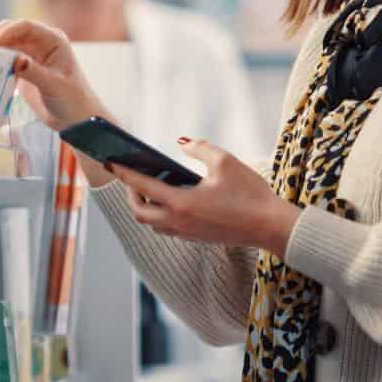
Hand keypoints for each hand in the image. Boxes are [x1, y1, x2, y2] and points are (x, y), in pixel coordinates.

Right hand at [0, 18, 108, 130]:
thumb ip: (34, 71)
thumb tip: (15, 59)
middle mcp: (42, 43)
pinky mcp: (23, 69)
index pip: (27, 27)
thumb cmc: (72, 100)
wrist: (74, 119)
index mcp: (54, 40)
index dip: (9, 30)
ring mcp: (32, 55)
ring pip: (8, 45)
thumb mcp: (54, 85)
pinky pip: (6, 59)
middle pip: (14, 32)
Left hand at [107, 139, 303, 258]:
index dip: (124, 172)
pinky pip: (167, 227)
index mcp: (181, 204)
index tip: (111, 161)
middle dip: (130, 192)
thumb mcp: (226, 161)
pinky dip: (161, 212)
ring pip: (152, 222)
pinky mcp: (196, 238)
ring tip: (151, 184)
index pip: (142, 186)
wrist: (270, 227)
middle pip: (139, 211)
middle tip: (131, 174)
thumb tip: (182, 143)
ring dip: (145, 205)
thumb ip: (199, 148)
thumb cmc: (250, 193)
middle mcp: (179, 222)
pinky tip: (171, 196)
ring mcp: (187, 234)